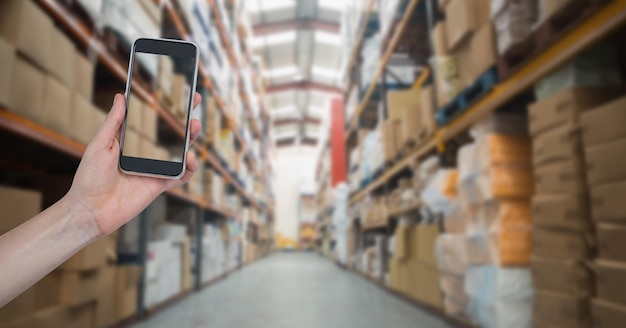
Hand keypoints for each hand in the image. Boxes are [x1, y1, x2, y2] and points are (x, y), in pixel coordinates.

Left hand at [66, 93, 201, 237]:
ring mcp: (154, 170)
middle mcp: (145, 154)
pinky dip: (190, 168)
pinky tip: (190, 158)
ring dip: (190, 140)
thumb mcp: (100, 145)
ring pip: (180, 153)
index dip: (164, 109)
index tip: (175, 94)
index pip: (151, 122)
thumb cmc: (89, 178)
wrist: (90, 210)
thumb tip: (120, 97)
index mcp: (130, 142)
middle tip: (194, 103)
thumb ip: (113, 122)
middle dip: (185, 119)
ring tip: (194, 127)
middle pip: (170, 135)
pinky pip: (180, 176)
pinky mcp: (159, 185)